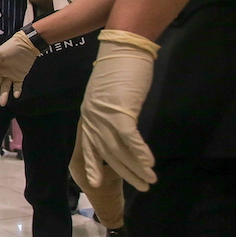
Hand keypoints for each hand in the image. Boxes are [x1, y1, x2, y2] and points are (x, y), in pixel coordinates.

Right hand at [0, 30, 40, 105]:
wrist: (27, 44)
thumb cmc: (11, 47)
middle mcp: (1, 72)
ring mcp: (11, 75)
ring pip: (5, 88)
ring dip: (3, 95)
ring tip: (2, 104)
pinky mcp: (20, 76)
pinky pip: (17, 86)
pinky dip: (16, 91)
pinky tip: (16, 96)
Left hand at [79, 29, 159, 191]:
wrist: (122, 49)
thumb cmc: (117, 69)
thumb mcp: (108, 94)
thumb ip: (109, 111)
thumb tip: (118, 125)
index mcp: (88, 115)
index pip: (86, 146)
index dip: (91, 165)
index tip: (93, 182)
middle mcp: (92, 118)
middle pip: (106, 154)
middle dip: (123, 173)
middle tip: (140, 187)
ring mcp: (104, 115)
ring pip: (119, 151)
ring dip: (136, 168)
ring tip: (149, 181)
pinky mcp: (120, 111)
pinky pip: (130, 139)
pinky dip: (140, 153)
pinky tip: (149, 164)